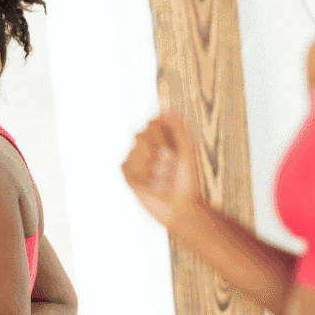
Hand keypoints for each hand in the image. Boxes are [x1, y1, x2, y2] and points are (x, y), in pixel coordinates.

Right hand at [121, 110, 201, 227]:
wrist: (181, 207)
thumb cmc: (187, 181)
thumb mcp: (187, 149)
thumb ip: (176, 126)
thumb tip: (162, 107)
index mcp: (163, 139)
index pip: (153, 123)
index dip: (164, 137)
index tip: (175, 153)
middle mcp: (148, 147)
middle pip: (142, 134)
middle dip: (158, 151)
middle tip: (169, 167)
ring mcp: (137, 161)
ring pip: (135, 150)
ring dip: (151, 166)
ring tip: (161, 179)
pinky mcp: (129, 175)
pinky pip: (127, 165)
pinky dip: (140, 176)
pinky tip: (149, 185)